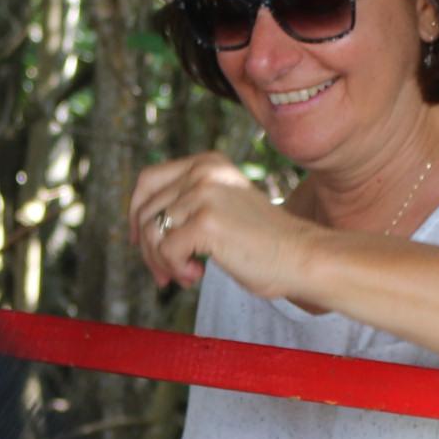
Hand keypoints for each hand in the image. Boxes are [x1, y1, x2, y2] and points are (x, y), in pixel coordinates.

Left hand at [129, 152, 318, 299]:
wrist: (301, 256)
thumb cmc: (264, 243)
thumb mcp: (222, 207)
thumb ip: (188, 205)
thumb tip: (140, 228)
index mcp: (207, 163)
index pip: (147, 181)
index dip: (136, 214)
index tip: (140, 241)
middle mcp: (203, 171)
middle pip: (146, 210)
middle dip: (148, 249)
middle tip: (164, 275)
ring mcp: (204, 194)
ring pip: (152, 233)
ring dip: (163, 263)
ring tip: (186, 276)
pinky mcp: (206, 221)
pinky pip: (166, 251)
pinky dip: (176, 270)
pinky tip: (197, 275)